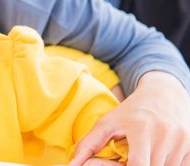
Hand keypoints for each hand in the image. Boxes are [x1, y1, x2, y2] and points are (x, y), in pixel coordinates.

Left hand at [69, 71, 189, 165]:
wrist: (164, 92)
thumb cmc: (132, 110)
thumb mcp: (108, 123)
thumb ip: (88, 144)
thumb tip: (72, 165)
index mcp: (142, 127)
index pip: (138, 164)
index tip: (122, 165)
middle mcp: (166, 133)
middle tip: (130, 160)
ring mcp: (183, 141)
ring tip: (144, 156)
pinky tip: (159, 157)